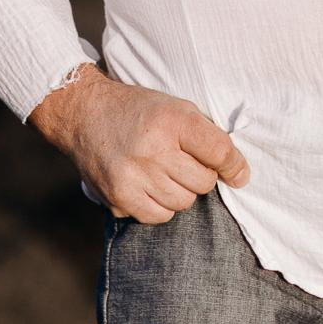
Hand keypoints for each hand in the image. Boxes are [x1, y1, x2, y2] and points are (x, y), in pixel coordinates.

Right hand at [28, 63, 249, 222]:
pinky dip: (160, 206)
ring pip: (183, 203)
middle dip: (200, 175)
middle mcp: (152, 149)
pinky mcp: (118, 197)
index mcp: (172, 120)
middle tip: (183, 162)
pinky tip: (148, 185)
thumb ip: (206, 135)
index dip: (234, 165)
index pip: (220, 152)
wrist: (84, 113)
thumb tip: (238, 173)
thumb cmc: (138, 110)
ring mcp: (133, 176)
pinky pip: (159, 216)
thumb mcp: (175, 107)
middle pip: (204, 182)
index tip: (238, 173)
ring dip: (180, 191)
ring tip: (163, 171)